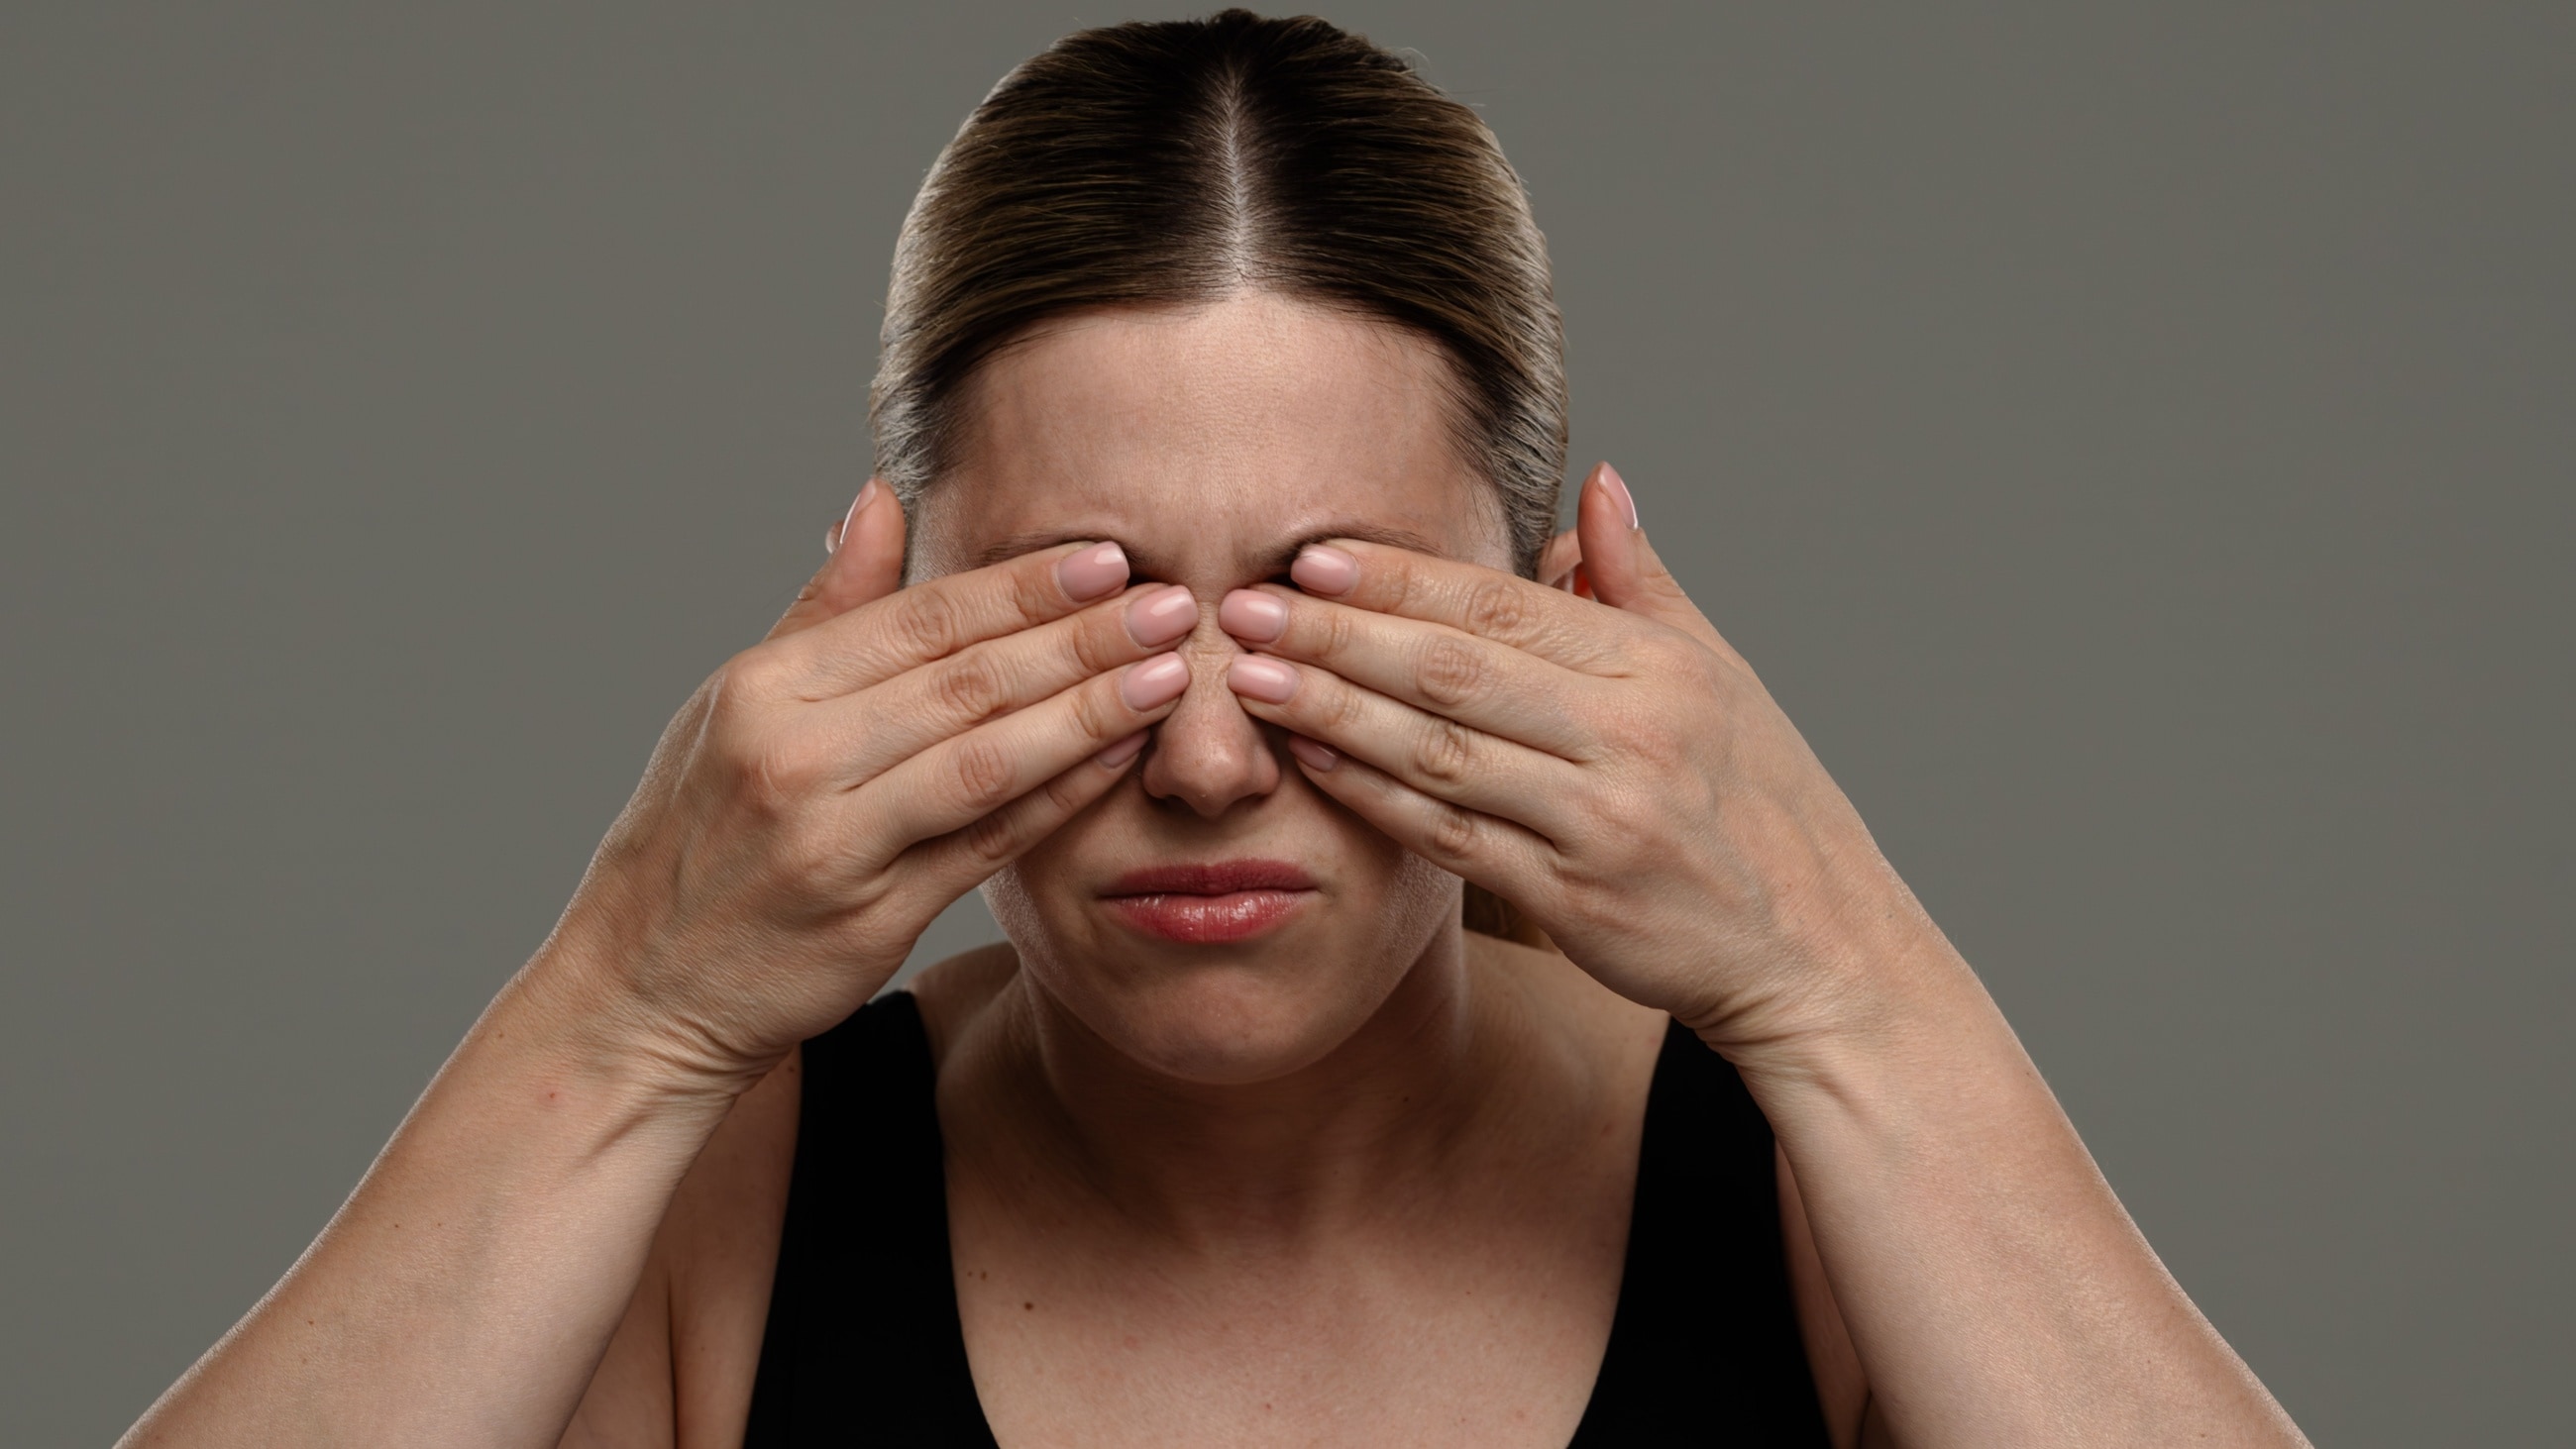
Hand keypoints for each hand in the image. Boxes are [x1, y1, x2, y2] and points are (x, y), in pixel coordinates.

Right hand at [536, 482, 1201, 1088]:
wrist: (641, 990)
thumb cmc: (700, 835)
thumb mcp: (733, 707)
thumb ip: (824, 606)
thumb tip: (880, 497)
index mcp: (762, 690)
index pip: (919, 619)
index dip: (1021, 587)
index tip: (1109, 556)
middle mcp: (792, 758)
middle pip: (966, 681)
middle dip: (1083, 637)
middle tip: (1177, 603)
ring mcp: (832, 843)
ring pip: (986, 759)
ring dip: (1089, 712)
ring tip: (1172, 675)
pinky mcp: (870, 918)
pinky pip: (986, 843)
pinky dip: (1058, 798)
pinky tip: (1119, 761)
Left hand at [1217, 463, 1938, 1054]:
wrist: (1815, 951)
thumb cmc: (1760, 806)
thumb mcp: (1721, 675)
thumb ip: (1643, 580)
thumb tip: (1597, 483)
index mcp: (1661, 668)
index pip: (1505, 605)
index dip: (1402, 578)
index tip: (1312, 554)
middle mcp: (1632, 737)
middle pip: (1456, 671)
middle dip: (1339, 634)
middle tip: (1244, 606)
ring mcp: (1601, 822)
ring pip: (1441, 753)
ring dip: (1335, 712)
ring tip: (1251, 679)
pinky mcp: (1576, 900)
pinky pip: (1452, 838)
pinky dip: (1376, 799)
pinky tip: (1313, 766)